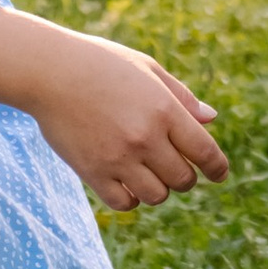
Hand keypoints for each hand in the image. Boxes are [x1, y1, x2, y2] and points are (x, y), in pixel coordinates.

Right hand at [23, 32, 229, 212]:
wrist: (48, 71)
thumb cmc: (101, 64)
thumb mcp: (147, 69)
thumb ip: (181, 97)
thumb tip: (212, 120)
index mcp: (164, 109)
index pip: (206, 152)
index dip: (218, 168)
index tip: (218, 174)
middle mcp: (145, 136)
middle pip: (183, 179)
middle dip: (184, 176)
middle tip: (172, 164)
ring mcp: (118, 157)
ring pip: (157, 196)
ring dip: (158, 188)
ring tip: (146, 172)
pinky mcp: (93, 172)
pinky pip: (125, 203)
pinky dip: (131, 198)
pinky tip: (126, 181)